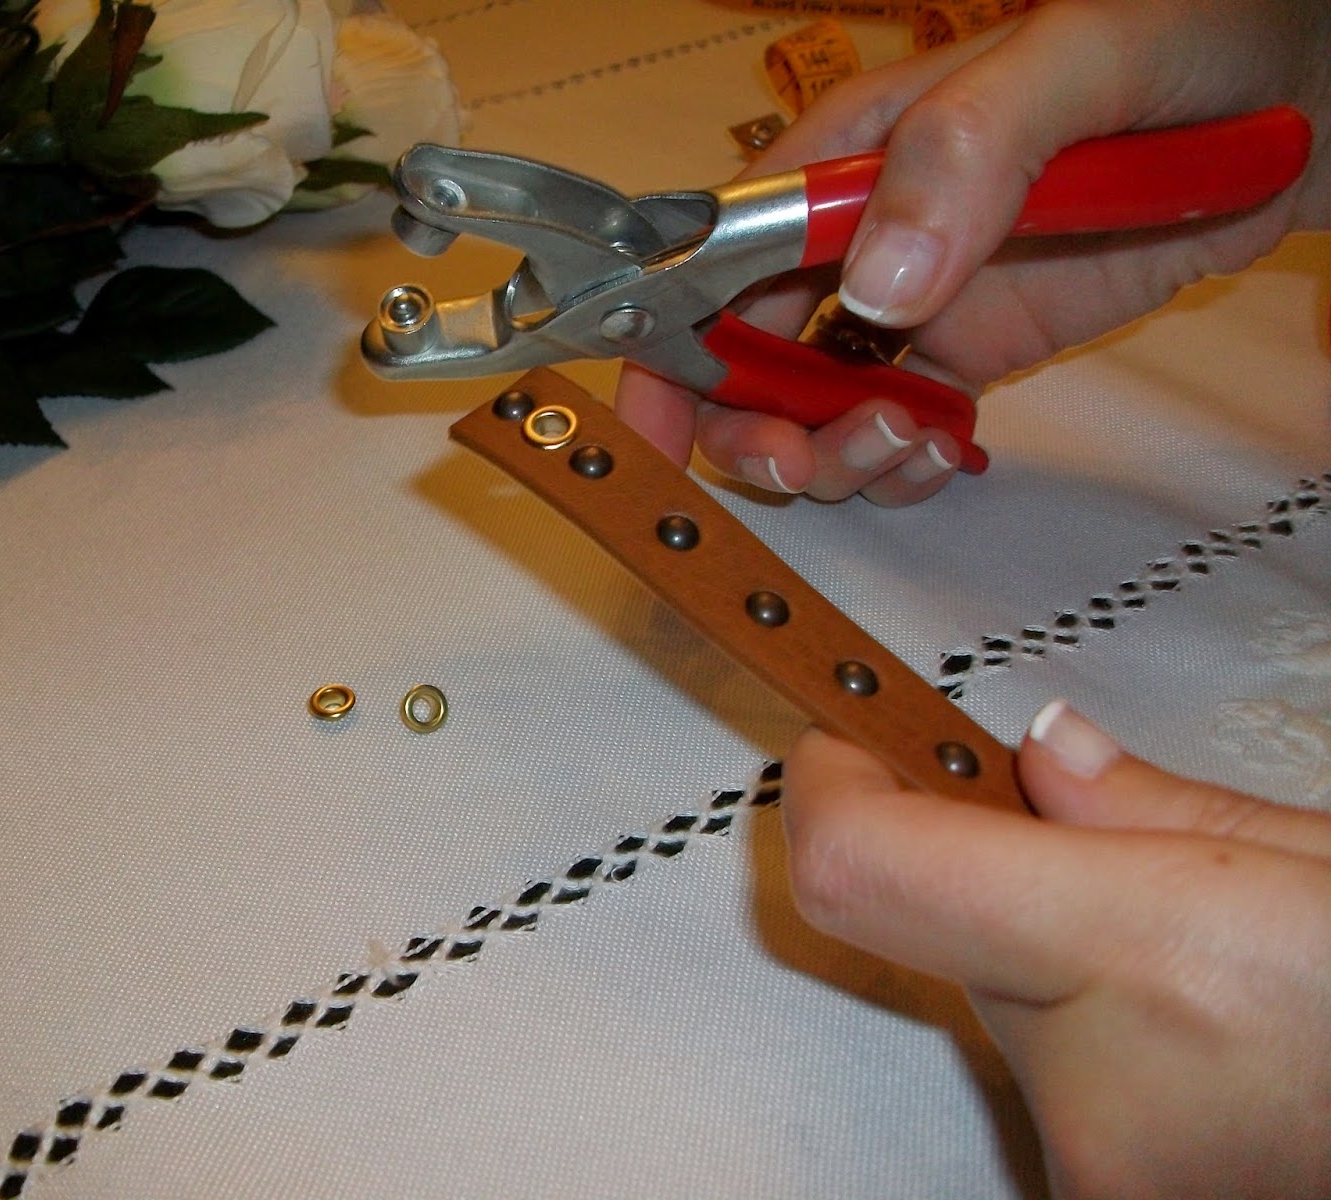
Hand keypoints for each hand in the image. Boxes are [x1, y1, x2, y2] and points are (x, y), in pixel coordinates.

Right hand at [615, 0, 1330, 503]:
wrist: (1302, 94)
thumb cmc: (1192, 34)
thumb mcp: (1077, 62)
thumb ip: (969, 152)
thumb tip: (876, 289)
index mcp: (846, 156)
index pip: (710, 257)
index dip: (665, 348)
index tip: (658, 431)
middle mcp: (859, 237)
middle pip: (743, 359)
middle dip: (754, 430)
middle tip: (811, 459)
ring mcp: (913, 302)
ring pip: (813, 411)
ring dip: (836, 458)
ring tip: (914, 443)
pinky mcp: (970, 352)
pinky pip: (894, 433)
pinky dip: (898, 467)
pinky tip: (943, 450)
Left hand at [781, 703, 1330, 1198]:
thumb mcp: (1319, 858)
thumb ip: (1147, 807)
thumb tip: (1034, 754)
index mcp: (1144, 959)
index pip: (867, 871)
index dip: (829, 790)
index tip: (845, 741)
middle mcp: (1093, 1088)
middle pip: (930, 925)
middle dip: (975, 858)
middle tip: (1053, 817)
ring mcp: (1092, 1172)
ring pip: (990, 1001)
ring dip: (1041, 950)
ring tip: (1181, 944)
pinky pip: (1039, 1074)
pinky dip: (1081, 1022)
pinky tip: (1187, 1017)